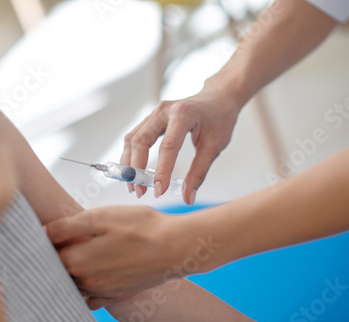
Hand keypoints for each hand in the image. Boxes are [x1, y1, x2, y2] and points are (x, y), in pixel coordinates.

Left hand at [46, 206, 195, 308]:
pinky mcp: (116, 294)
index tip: (49, 229)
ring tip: (82, 250)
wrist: (175, 248)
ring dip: (71, 270)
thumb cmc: (142, 228)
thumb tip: (42, 231)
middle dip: (57, 255)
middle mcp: (86, 281)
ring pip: (74, 283)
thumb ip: (67, 226)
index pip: (47, 253)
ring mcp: (102, 291)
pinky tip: (94, 270)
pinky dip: (86, 286)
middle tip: (64, 237)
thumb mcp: (101, 216)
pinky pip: (91, 296)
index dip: (45, 239)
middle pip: (58, 270)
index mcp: (77, 261)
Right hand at [121, 77, 240, 203]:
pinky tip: (133, 171)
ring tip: (133, 186)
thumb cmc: (219, 119)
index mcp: (183, 114)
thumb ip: (199, 173)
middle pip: (140, 141)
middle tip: (139, 191)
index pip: (168, 147)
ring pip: (132, 139)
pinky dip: (131, 155)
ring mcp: (154, 113)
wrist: (218, 98)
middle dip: (136, 169)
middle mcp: (163, 111)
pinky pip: (134, 137)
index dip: (161, 171)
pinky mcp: (150, 119)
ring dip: (129, 164)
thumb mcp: (214, 147)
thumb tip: (188, 197)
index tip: (159, 191)